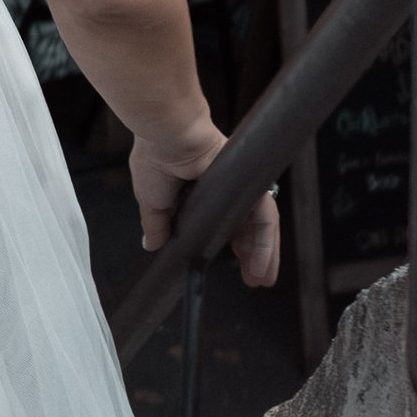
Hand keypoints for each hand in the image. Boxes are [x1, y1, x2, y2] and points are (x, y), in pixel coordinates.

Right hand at [131, 118, 278, 288]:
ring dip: (263, 256)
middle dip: (251, 257)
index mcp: (202, 194)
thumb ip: (156, 225)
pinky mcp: (249, 186)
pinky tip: (261, 265)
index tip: (229, 265)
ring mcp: (238, 188)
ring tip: (261, 280)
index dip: (227, 246)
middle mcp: (224, 191)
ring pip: (258, 227)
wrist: (167, 136)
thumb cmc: (156, 155)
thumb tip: (151, 243)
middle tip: (253, 280)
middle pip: (245, 229)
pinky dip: (265, 245)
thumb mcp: (153, 202)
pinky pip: (264, 220)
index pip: (222, 225)